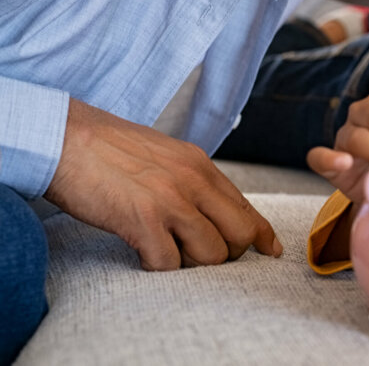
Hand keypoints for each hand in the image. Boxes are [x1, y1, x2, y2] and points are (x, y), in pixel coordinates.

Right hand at [44, 98, 281, 270]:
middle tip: (202, 257)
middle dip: (229, 255)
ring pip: (211, 254)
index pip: (245, 206)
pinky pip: (168, 264)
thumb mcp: (164, 154)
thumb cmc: (106, 148)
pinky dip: (159, 269)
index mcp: (200, 165)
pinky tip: (143, 257)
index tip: (269, 250)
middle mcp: (193, 181)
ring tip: (168, 256)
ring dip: (193, 265)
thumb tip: (209, 207)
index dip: (260, 234)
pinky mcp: (141, 220)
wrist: (62, 137)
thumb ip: (190, 178)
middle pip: (239, 234)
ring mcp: (170, 200)